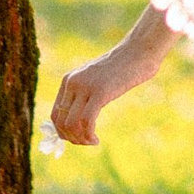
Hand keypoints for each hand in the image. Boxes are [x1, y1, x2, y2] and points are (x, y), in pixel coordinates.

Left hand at [50, 26, 164, 146]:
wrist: (139, 51)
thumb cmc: (122, 67)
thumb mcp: (95, 78)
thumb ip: (84, 92)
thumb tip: (77, 120)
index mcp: (69, 79)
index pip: (55, 114)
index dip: (63, 133)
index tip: (77, 139)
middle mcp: (73, 82)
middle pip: (61, 121)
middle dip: (71, 138)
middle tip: (86, 142)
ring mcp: (86, 86)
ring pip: (71, 124)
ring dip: (80, 139)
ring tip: (92, 142)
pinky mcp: (100, 92)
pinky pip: (87, 121)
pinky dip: (89, 135)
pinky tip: (96, 140)